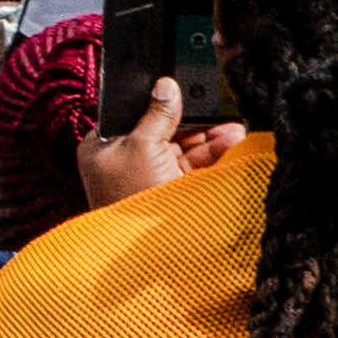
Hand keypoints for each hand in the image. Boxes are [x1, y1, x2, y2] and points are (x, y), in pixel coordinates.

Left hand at [76, 76, 246, 213]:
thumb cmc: (130, 196)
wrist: (147, 251)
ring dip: (209, 137)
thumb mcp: (144, 146)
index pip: (133, 112)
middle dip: (194, 120)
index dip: (159, 102)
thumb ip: (158, 115)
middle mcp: (123, 157)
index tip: (185, 90)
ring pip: (181, 145)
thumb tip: (166, 85)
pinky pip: (191, 163)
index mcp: (102, 145)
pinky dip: (212, 154)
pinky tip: (232, 142)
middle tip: (218, 110)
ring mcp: (147, 173)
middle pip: (162, 128)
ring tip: (235, 130)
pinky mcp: (168, 187)